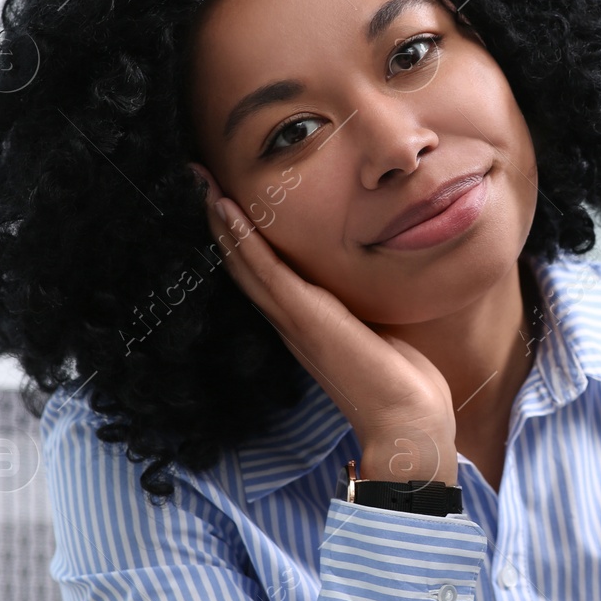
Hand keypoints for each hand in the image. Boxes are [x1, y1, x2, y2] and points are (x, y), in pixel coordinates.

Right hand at [190, 163, 458, 485]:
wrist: (406, 421)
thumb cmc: (400, 382)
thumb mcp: (377, 333)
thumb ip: (363, 311)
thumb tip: (374, 291)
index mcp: (303, 323)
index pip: (261, 273)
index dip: (238, 237)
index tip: (222, 199)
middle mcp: (288, 321)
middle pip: (241, 263)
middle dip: (217, 221)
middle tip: (194, 179)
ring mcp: (293, 319)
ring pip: (244, 262)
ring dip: (219, 221)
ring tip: (198, 181)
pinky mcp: (305, 317)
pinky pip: (265, 270)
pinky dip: (242, 239)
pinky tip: (225, 209)